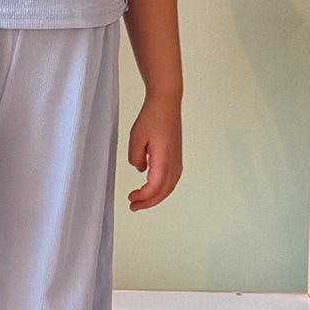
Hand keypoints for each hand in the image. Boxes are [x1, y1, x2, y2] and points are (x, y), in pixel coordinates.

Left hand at [127, 94, 182, 210]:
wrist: (166, 104)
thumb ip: (134, 158)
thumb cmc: (153, 117)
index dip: (143, 197)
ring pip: (169, 187)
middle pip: (164, 191)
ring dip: (155, 197)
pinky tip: (152, 188)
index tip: (132, 198)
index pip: (155, 186)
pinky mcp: (176, 157)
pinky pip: (171, 180)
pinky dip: (161, 189)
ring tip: (141, 200)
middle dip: (148, 202)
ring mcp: (177, 160)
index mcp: (164, 159)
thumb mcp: (135, 138)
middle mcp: (174, 162)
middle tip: (134, 206)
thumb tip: (140, 169)